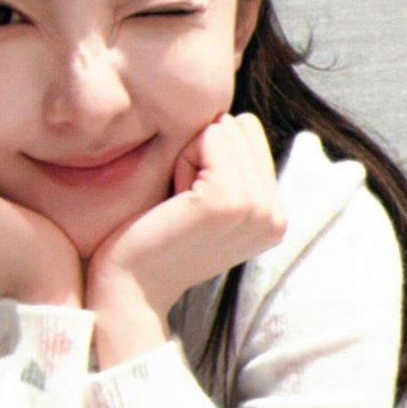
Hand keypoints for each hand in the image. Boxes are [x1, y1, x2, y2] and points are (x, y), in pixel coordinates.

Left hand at [84, 112, 286, 316]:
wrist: (129, 289)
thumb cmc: (154, 239)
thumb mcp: (209, 202)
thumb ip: (235, 167)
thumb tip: (238, 117)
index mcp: (276, 216)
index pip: (251, 134)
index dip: (211, 158)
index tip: (193, 204)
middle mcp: (276, 215)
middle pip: (240, 127)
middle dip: (203, 154)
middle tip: (183, 205)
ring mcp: (257, 208)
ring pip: (225, 129)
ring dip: (190, 158)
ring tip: (179, 205)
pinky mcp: (229, 200)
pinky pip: (209, 136)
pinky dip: (181, 161)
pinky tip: (174, 202)